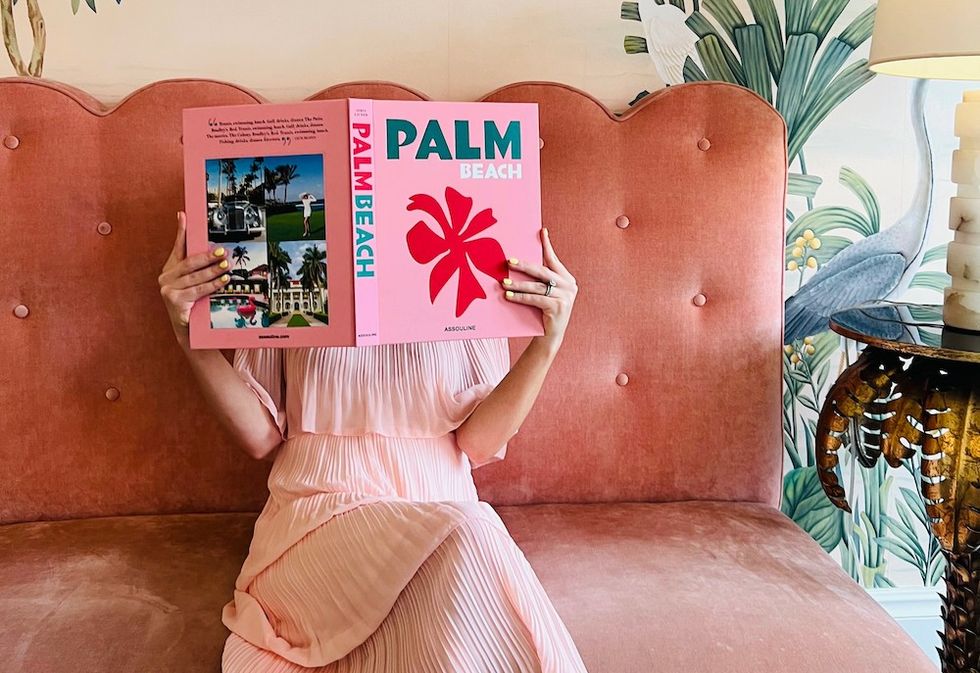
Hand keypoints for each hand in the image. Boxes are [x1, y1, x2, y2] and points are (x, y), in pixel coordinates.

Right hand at [158, 211, 230, 334]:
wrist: (188, 330)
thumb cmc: (192, 303)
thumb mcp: (195, 283)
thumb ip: (198, 267)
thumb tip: (210, 249)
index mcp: (170, 269)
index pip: (177, 247)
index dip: (181, 231)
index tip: (184, 216)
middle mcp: (166, 277)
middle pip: (189, 262)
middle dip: (208, 256)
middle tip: (223, 252)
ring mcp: (168, 289)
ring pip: (196, 277)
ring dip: (214, 271)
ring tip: (227, 266)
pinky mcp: (174, 301)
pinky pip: (198, 290)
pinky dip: (212, 284)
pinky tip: (223, 280)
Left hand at [502, 227, 576, 347]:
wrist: (550, 336)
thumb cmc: (543, 312)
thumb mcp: (545, 293)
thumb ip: (540, 280)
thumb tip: (518, 263)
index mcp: (567, 278)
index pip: (553, 259)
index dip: (547, 245)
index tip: (541, 231)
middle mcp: (569, 285)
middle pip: (542, 271)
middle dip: (524, 266)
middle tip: (509, 261)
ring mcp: (566, 296)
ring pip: (537, 286)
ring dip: (518, 284)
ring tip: (503, 282)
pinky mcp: (559, 307)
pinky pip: (535, 298)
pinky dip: (521, 297)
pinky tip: (509, 296)